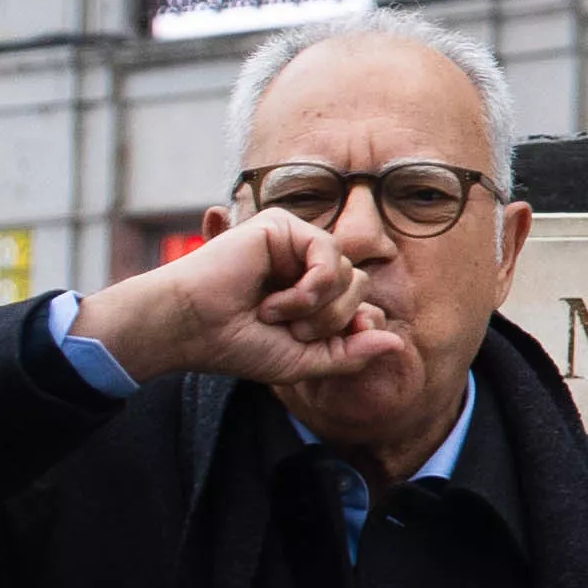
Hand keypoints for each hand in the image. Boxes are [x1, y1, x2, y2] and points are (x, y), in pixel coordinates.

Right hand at [78, 211, 401, 393]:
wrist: (190, 330)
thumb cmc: (237, 344)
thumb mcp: (304, 362)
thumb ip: (351, 354)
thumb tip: (397, 342)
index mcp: (311, 289)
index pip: (363, 304)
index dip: (349, 330)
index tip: (310, 343)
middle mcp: (305, 261)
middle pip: (359, 287)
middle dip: (330, 321)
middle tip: (286, 329)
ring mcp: (294, 241)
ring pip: (348, 272)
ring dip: (315, 308)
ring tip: (273, 314)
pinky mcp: (281, 225)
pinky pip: (329, 253)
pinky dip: (310, 287)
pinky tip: (275, 301)